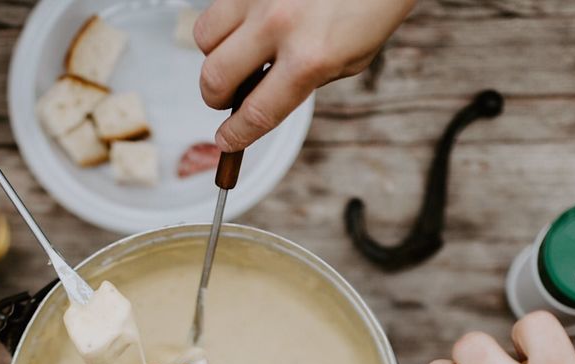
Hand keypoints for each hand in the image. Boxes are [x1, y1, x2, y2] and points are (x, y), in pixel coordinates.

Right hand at [194, 0, 414, 150]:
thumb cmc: (370, 8)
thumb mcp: (347, 61)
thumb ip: (302, 82)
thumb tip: (258, 97)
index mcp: (310, 58)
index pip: (255, 112)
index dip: (236, 134)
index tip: (227, 139)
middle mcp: (279, 23)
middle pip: (215, 78)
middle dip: (216, 98)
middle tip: (226, 98)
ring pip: (205, 37)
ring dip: (216, 54)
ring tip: (239, 53)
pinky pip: (219, 5)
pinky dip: (229, 21)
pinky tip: (253, 23)